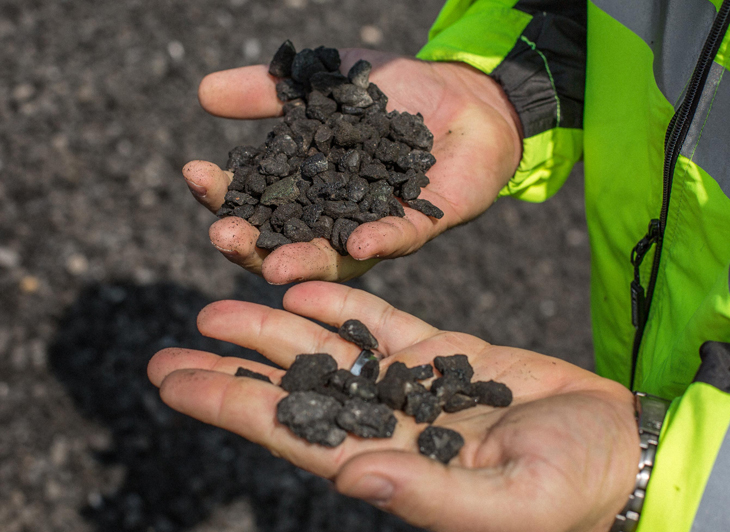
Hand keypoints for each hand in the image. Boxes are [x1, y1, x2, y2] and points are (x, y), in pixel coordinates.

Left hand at [148, 282, 638, 531]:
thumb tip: (348, 478)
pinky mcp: (447, 353)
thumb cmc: (578, 486)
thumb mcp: (514, 502)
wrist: (623, 447)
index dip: (231, 405)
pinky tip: (305, 284)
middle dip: (233, 368)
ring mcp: (415, 385)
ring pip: (330, 351)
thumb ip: (429, 495)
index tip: (175, 381)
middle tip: (172, 347)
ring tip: (218, 306)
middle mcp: (390, 425)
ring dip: (275, 329)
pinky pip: (382, 324)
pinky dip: (343, 304)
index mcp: (394, 466)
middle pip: (296, 390)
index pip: (294, 433)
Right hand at [185, 50, 522, 283]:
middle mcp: (337, 219)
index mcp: (307, 192)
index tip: (194, 174)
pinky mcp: (424, 223)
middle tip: (221, 235)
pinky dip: (380, 242)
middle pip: (286, 244)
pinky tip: (358, 242)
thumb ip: (267, 92)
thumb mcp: (320, 86)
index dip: (224, 194)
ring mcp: (377, 227)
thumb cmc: (391, 96)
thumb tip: (203, 93)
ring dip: (304, 262)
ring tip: (273, 266)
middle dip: (252, 245)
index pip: (256, 203)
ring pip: (337, 256)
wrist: (462, 95)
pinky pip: (400, 239)